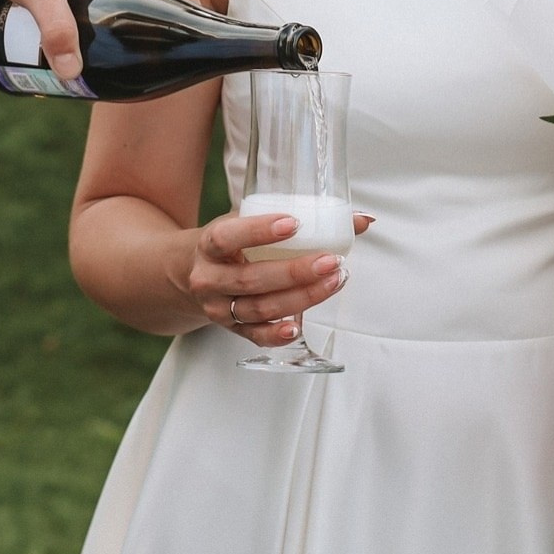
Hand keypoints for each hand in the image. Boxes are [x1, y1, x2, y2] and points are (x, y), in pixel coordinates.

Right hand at [178, 211, 370, 344]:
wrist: (192, 274)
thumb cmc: (231, 244)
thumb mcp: (247, 222)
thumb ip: (294, 217)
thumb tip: (362, 219)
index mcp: (208, 245)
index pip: (227, 237)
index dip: (258, 231)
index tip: (294, 223)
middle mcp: (209, 279)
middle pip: (251, 279)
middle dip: (295, 272)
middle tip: (330, 260)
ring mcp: (218, 308)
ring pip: (259, 308)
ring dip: (301, 298)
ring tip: (334, 281)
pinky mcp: (231, 330)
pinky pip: (255, 336)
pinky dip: (277, 334)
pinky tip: (298, 326)